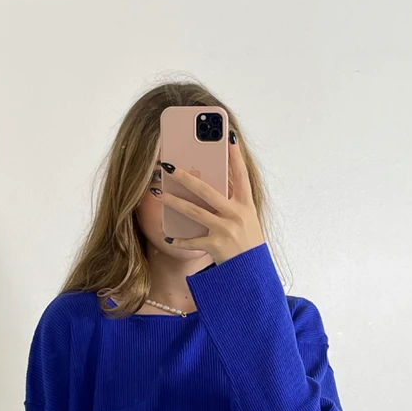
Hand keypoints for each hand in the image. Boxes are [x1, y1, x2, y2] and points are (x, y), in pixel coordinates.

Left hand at [159, 134, 264, 263]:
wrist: (253, 274)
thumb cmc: (247, 245)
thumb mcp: (247, 220)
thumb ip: (231, 203)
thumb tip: (210, 185)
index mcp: (246, 205)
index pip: (241, 174)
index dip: (235, 155)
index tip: (228, 136)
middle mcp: (237, 214)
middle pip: (207, 190)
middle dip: (185, 177)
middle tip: (169, 166)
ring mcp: (226, 230)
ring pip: (194, 211)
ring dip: (173, 201)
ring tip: (158, 193)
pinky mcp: (217, 246)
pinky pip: (193, 241)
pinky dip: (180, 240)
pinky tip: (168, 236)